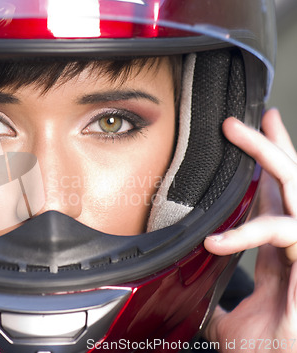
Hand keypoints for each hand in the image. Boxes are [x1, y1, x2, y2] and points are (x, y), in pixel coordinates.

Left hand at [204, 109, 296, 351]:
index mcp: (280, 251)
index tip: (248, 141)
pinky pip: (282, 230)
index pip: (273, 199)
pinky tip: (218, 240)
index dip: (262, 169)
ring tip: (236, 131)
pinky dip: (247, 232)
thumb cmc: (268, 350)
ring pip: (294, 185)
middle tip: (239, 120)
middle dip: (267, 144)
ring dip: (266, 153)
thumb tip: (190, 303)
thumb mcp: (230, 322)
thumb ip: (214, 306)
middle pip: (289, 180)